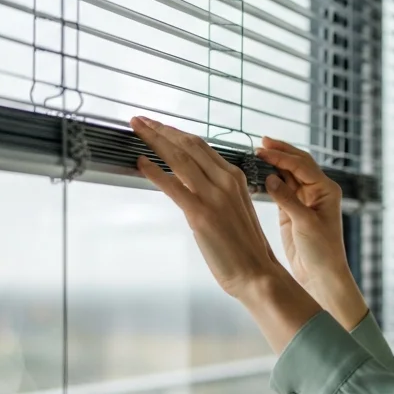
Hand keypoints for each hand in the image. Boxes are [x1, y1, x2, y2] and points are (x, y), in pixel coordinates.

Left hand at [130, 116, 320, 351]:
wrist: (257, 273)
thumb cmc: (243, 247)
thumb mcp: (233, 208)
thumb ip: (215, 191)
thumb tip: (189, 181)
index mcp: (235, 177)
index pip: (200, 146)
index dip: (175, 132)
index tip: (157, 124)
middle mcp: (225, 181)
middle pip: (188, 145)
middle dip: (161, 129)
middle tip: (139, 119)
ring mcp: (214, 197)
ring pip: (180, 159)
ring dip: (154, 140)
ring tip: (136, 129)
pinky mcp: (201, 215)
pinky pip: (174, 187)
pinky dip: (155, 172)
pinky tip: (141, 162)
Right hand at [257, 137, 369, 328]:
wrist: (322, 274)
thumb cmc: (322, 250)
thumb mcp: (305, 223)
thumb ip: (287, 199)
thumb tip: (269, 178)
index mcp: (325, 189)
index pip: (302, 165)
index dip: (281, 156)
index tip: (262, 149)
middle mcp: (316, 191)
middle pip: (296, 164)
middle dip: (279, 152)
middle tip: (260, 142)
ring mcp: (304, 199)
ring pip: (287, 175)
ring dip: (273, 164)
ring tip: (256, 154)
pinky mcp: (292, 210)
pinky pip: (280, 189)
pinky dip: (269, 180)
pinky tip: (257, 175)